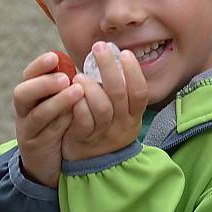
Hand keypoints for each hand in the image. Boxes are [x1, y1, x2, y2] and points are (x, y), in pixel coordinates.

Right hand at [13, 52, 83, 186]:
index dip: (40, 65)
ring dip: (57, 102)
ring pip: (36, 115)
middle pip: (22, 93)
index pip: (29, 74)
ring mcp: (28, 128)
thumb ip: (68, 82)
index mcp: (31, 93)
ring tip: (77, 92)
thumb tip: (93, 58)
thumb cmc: (58, 121)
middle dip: (44, 84)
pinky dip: (60, 123)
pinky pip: (47, 134)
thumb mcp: (61, 100)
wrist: (46, 159)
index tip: (54, 56)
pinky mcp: (36, 146)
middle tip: (65, 78)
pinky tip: (75, 115)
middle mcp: (25, 109)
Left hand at [62, 42, 148, 160]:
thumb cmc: (104, 127)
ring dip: (91, 87)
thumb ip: (117, 89)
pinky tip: (71, 92)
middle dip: (109, 67)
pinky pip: (82, 120)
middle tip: (99, 47)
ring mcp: (103, 134)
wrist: (92, 164)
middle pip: (119, 94)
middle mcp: (122, 124)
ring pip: (101, 108)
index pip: (140, 91)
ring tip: (79, 74)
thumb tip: (111, 54)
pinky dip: (77, 104)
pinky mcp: (84, 140)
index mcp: (133, 115)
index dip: (134, 72)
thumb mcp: (120, 113)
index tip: (124, 53)